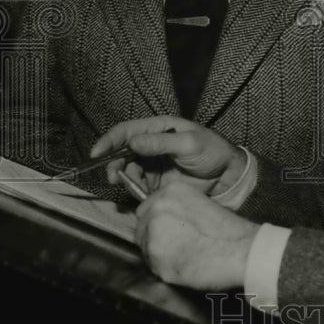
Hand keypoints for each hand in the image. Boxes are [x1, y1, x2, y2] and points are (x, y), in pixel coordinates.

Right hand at [90, 116, 245, 196]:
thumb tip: (132, 142)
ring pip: (128, 171)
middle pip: (122, 153)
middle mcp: (151, 146)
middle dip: (113, 164)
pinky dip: (134, 190)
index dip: (109, 141)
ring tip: (130, 185)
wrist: (228, 176)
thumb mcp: (189, 143)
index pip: (126, 131)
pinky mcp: (157, 183)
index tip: (96, 153)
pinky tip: (141, 194)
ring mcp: (153, 165)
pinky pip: (138, 186)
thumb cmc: (212, 151)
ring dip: (124, 178)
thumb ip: (161, 143)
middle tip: (113, 177)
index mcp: (158, 129)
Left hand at [135, 175, 258, 289]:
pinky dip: (164, 270)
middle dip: (154, 239)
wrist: (240, 251)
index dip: (156, 223)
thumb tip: (164, 223)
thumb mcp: (201, 205)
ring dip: (158, 255)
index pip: (146, 209)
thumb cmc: (228, 232)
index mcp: (170, 192)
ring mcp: (154, 232)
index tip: (166, 232)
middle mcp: (157, 208)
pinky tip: (184, 267)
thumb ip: (177, 210)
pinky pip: (152, 266)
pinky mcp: (156, 257)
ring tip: (183, 257)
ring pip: (145, 248)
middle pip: (141, 228)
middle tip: (176, 248)